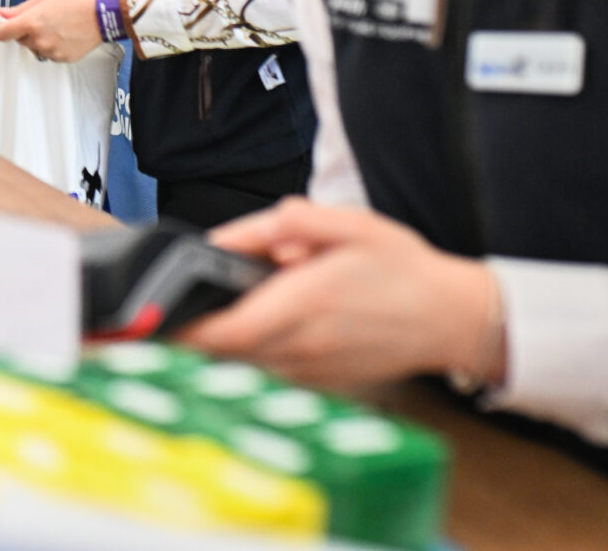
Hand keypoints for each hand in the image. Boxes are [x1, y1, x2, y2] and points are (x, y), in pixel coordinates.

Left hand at [0, 0, 107, 61]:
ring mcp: (52, 51)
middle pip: (20, 40)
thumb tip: (4, 13)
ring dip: (40, 39)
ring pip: (36, 48)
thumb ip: (21, 8)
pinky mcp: (64, 58)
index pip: (2, 33)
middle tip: (42, 19)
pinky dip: (54, 46)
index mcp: (32, 22)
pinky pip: (50, 54)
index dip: (4, 28)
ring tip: (57, 25)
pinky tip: (65, 34)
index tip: (8, 25)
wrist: (104, 11)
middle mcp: (40, 39)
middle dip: (26, 31)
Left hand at [175, 199, 504, 391]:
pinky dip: (251, 356)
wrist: (452, 317)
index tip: (155, 314)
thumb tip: (235, 235)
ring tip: (207, 314)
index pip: (228, 330)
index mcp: (307, 301)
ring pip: (244, 367)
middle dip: (191, 334)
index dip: (185, 328)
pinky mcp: (322, 384)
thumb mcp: (349, 224)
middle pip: (225, 353)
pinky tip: (252, 329)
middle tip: (164, 310)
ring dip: (220, 347)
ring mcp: (314, 371)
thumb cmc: (402, 267)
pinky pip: (270, 373)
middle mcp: (305, 345)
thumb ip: (287, 223)